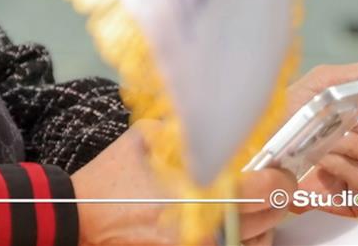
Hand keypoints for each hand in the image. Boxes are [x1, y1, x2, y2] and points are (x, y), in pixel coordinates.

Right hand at [72, 120, 294, 244]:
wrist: (79, 218)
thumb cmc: (110, 178)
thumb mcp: (144, 138)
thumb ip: (186, 132)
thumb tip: (221, 123)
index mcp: (196, 189)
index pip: (265, 188)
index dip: (279, 177)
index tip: (277, 170)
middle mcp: (203, 225)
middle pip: (268, 217)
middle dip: (275, 199)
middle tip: (273, 185)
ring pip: (256, 241)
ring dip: (262, 223)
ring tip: (253, 207)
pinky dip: (242, 241)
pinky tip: (235, 228)